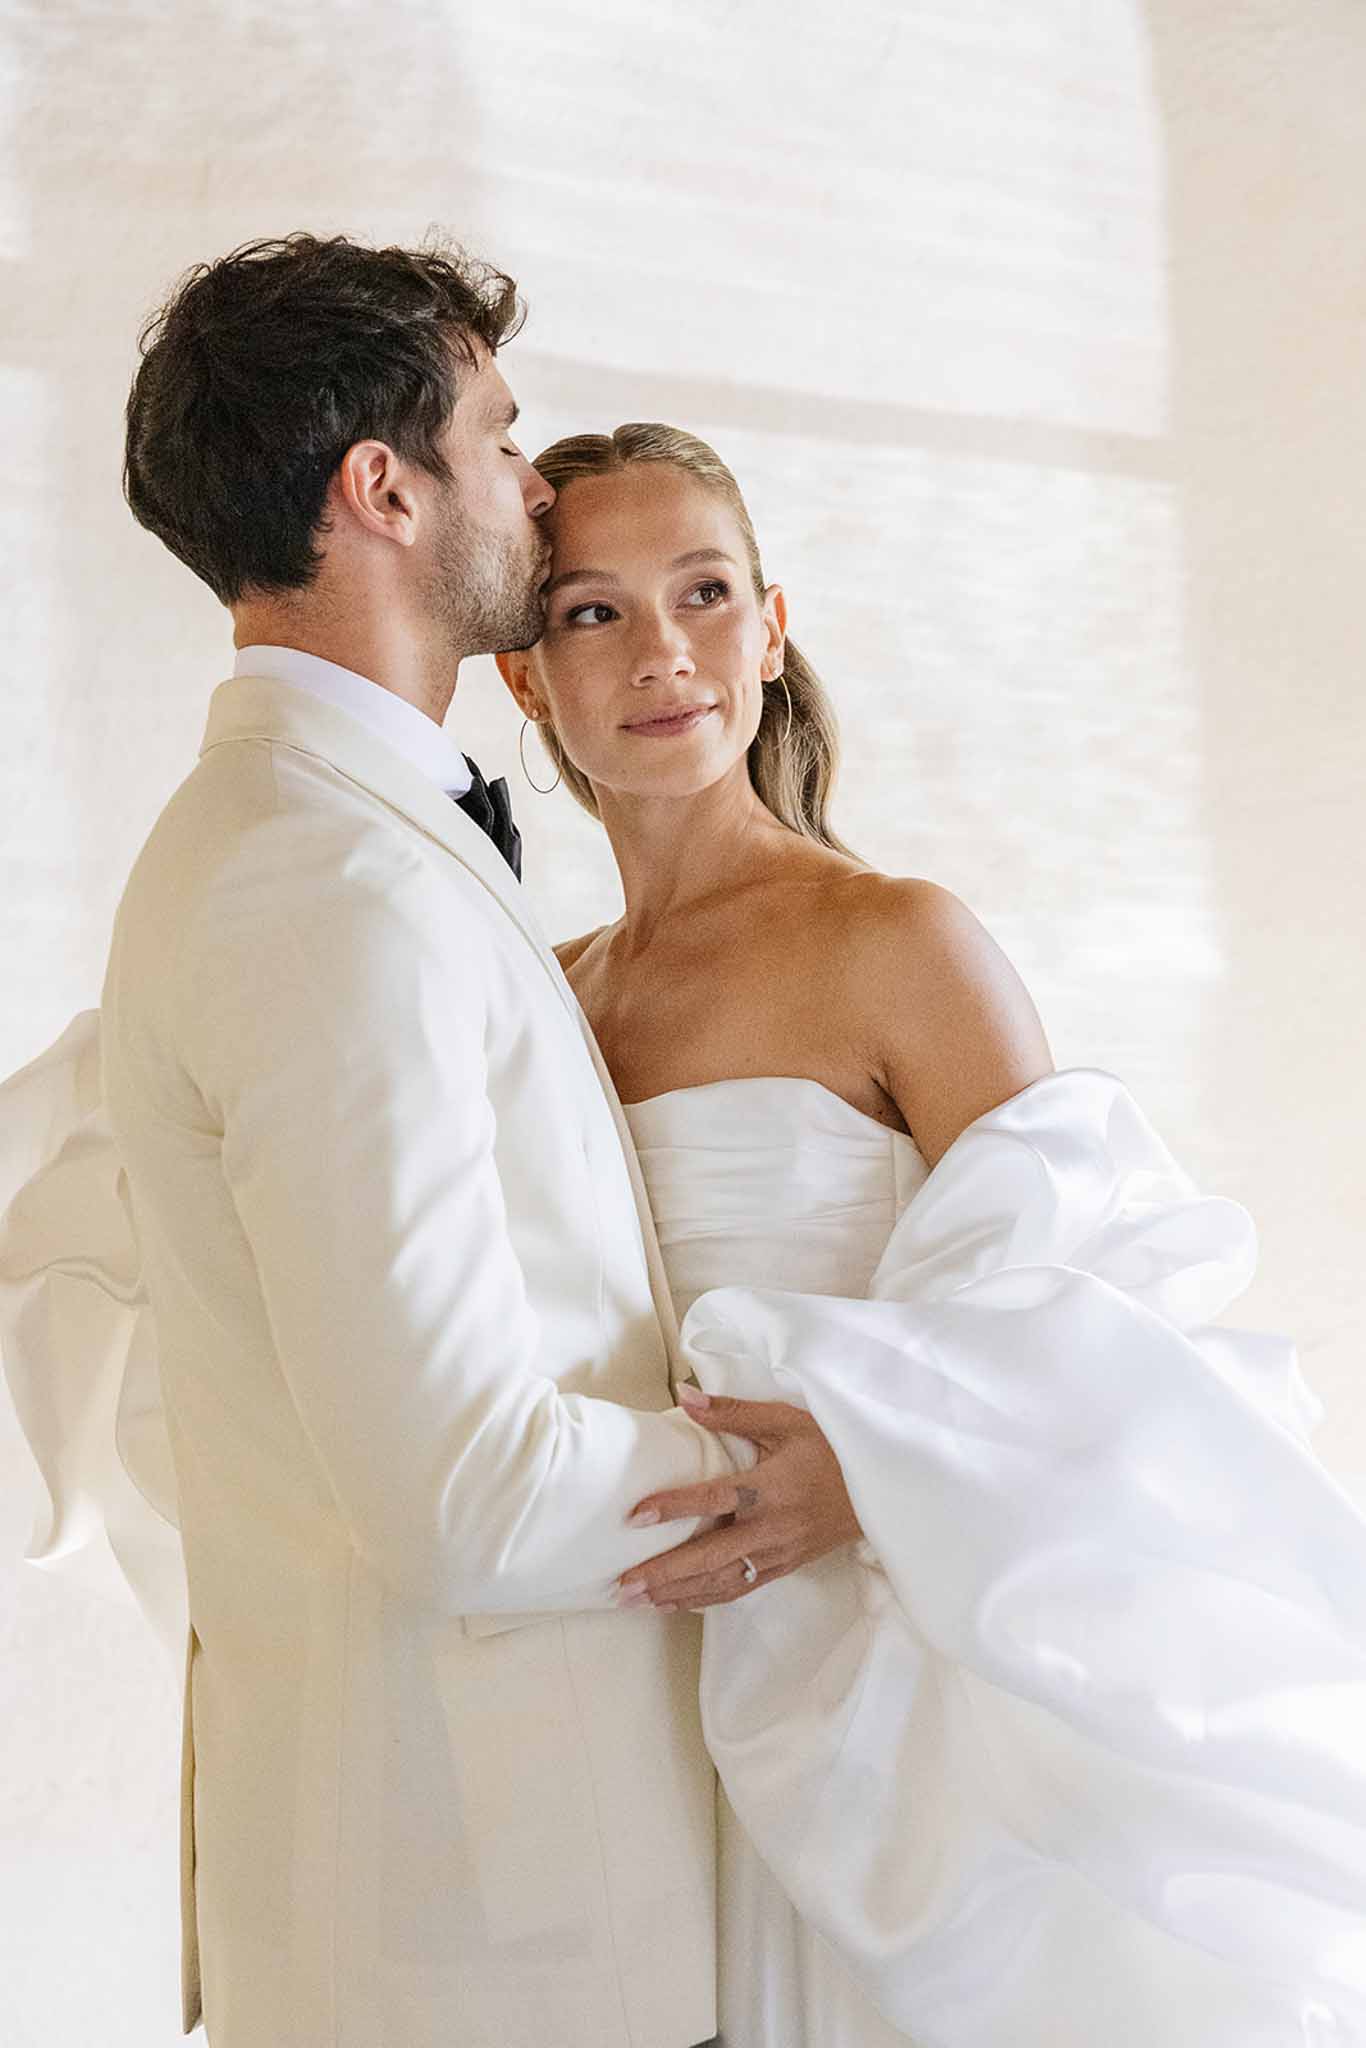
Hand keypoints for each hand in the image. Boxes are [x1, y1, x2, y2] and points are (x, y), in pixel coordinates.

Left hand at [615, 1385, 861, 1611]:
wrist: (877, 1489)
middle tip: (623, 1586)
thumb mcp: (785, 1421)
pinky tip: (675, 1603)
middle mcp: (772, 1528)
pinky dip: (704, 1599)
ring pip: (721, 1581)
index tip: (635, 1517)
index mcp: (771, 1487)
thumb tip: (685, 1397)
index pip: (715, 1499)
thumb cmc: (828, 1448)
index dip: (674, 1507)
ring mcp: (778, 1553)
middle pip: (711, 1557)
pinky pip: (738, 1589)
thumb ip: (732, 1412)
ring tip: (636, 1600)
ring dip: (677, 1593)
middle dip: (664, 1573)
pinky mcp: (784, 1568)